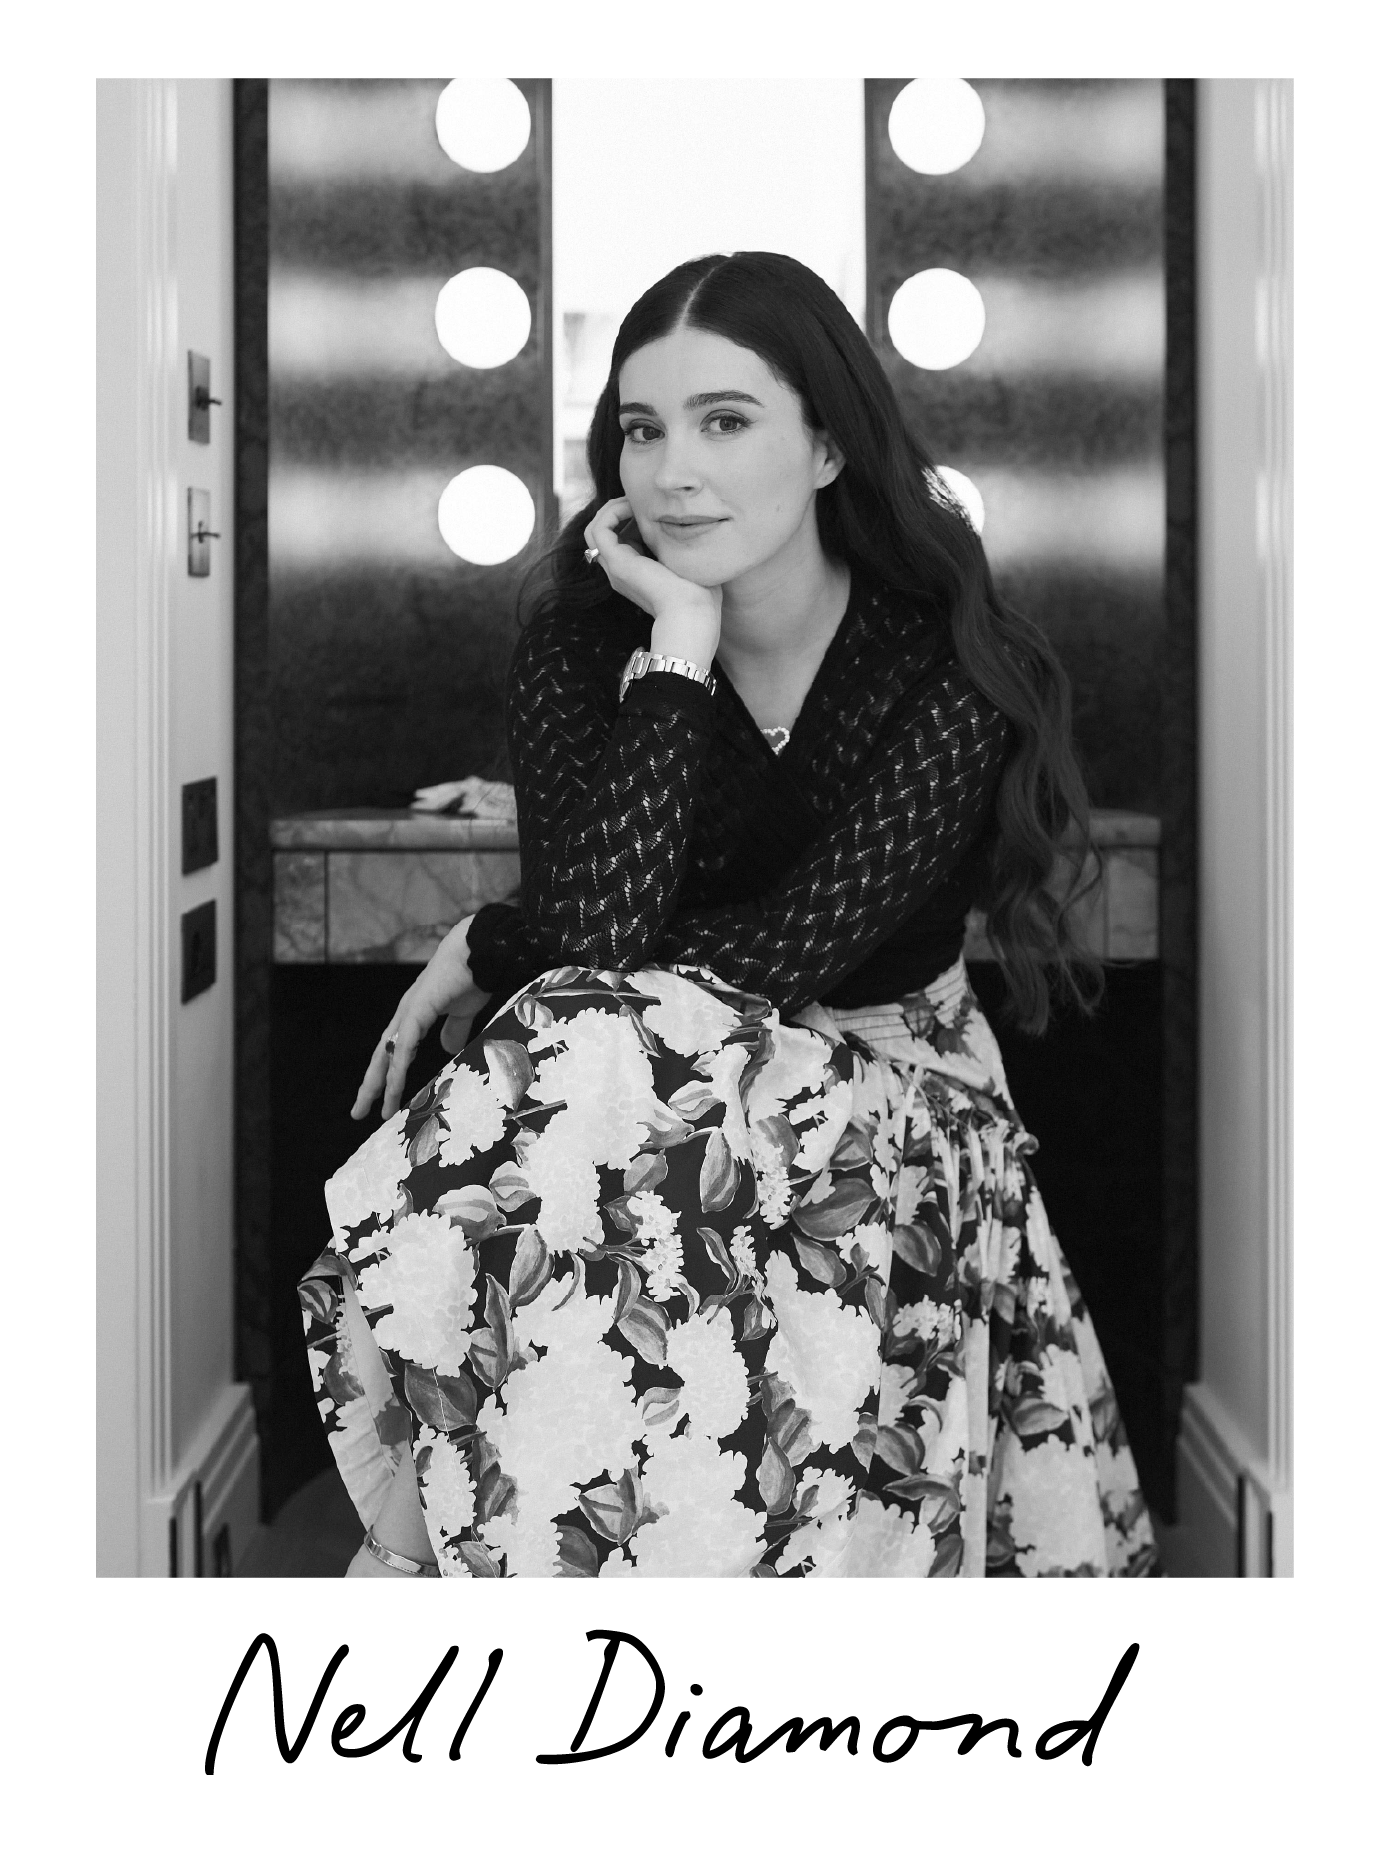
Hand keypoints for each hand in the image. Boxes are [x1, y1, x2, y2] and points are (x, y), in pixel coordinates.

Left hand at [351, 915, 491, 1120]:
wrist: (478, 951)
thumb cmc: (471, 976)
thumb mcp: (462, 1012)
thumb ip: (453, 1030)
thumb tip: (446, 1050)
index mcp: (414, 1015)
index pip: (394, 1051)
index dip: (386, 1074)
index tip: (380, 1098)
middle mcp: (405, 1015)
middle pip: (382, 1056)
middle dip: (370, 1085)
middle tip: (359, 1112)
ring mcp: (408, 1012)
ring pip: (388, 1055)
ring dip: (379, 1083)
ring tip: (372, 1108)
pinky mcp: (417, 1010)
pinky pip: (404, 1045)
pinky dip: (397, 1067)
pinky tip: (392, 1087)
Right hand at [584, 497, 721, 668]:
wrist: (693, 613)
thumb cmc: (700, 594)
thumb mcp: (689, 564)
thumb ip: (681, 547)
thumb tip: (690, 525)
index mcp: (637, 574)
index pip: (621, 539)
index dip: (631, 518)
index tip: (653, 509)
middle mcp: (621, 572)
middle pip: (604, 533)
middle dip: (618, 509)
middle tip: (640, 501)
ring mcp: (616, 568)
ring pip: (595, 529)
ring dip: (611, 508)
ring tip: (633, 501)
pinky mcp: (617, 563)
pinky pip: (598, 529)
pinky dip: (611, 512)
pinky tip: (632, 507)